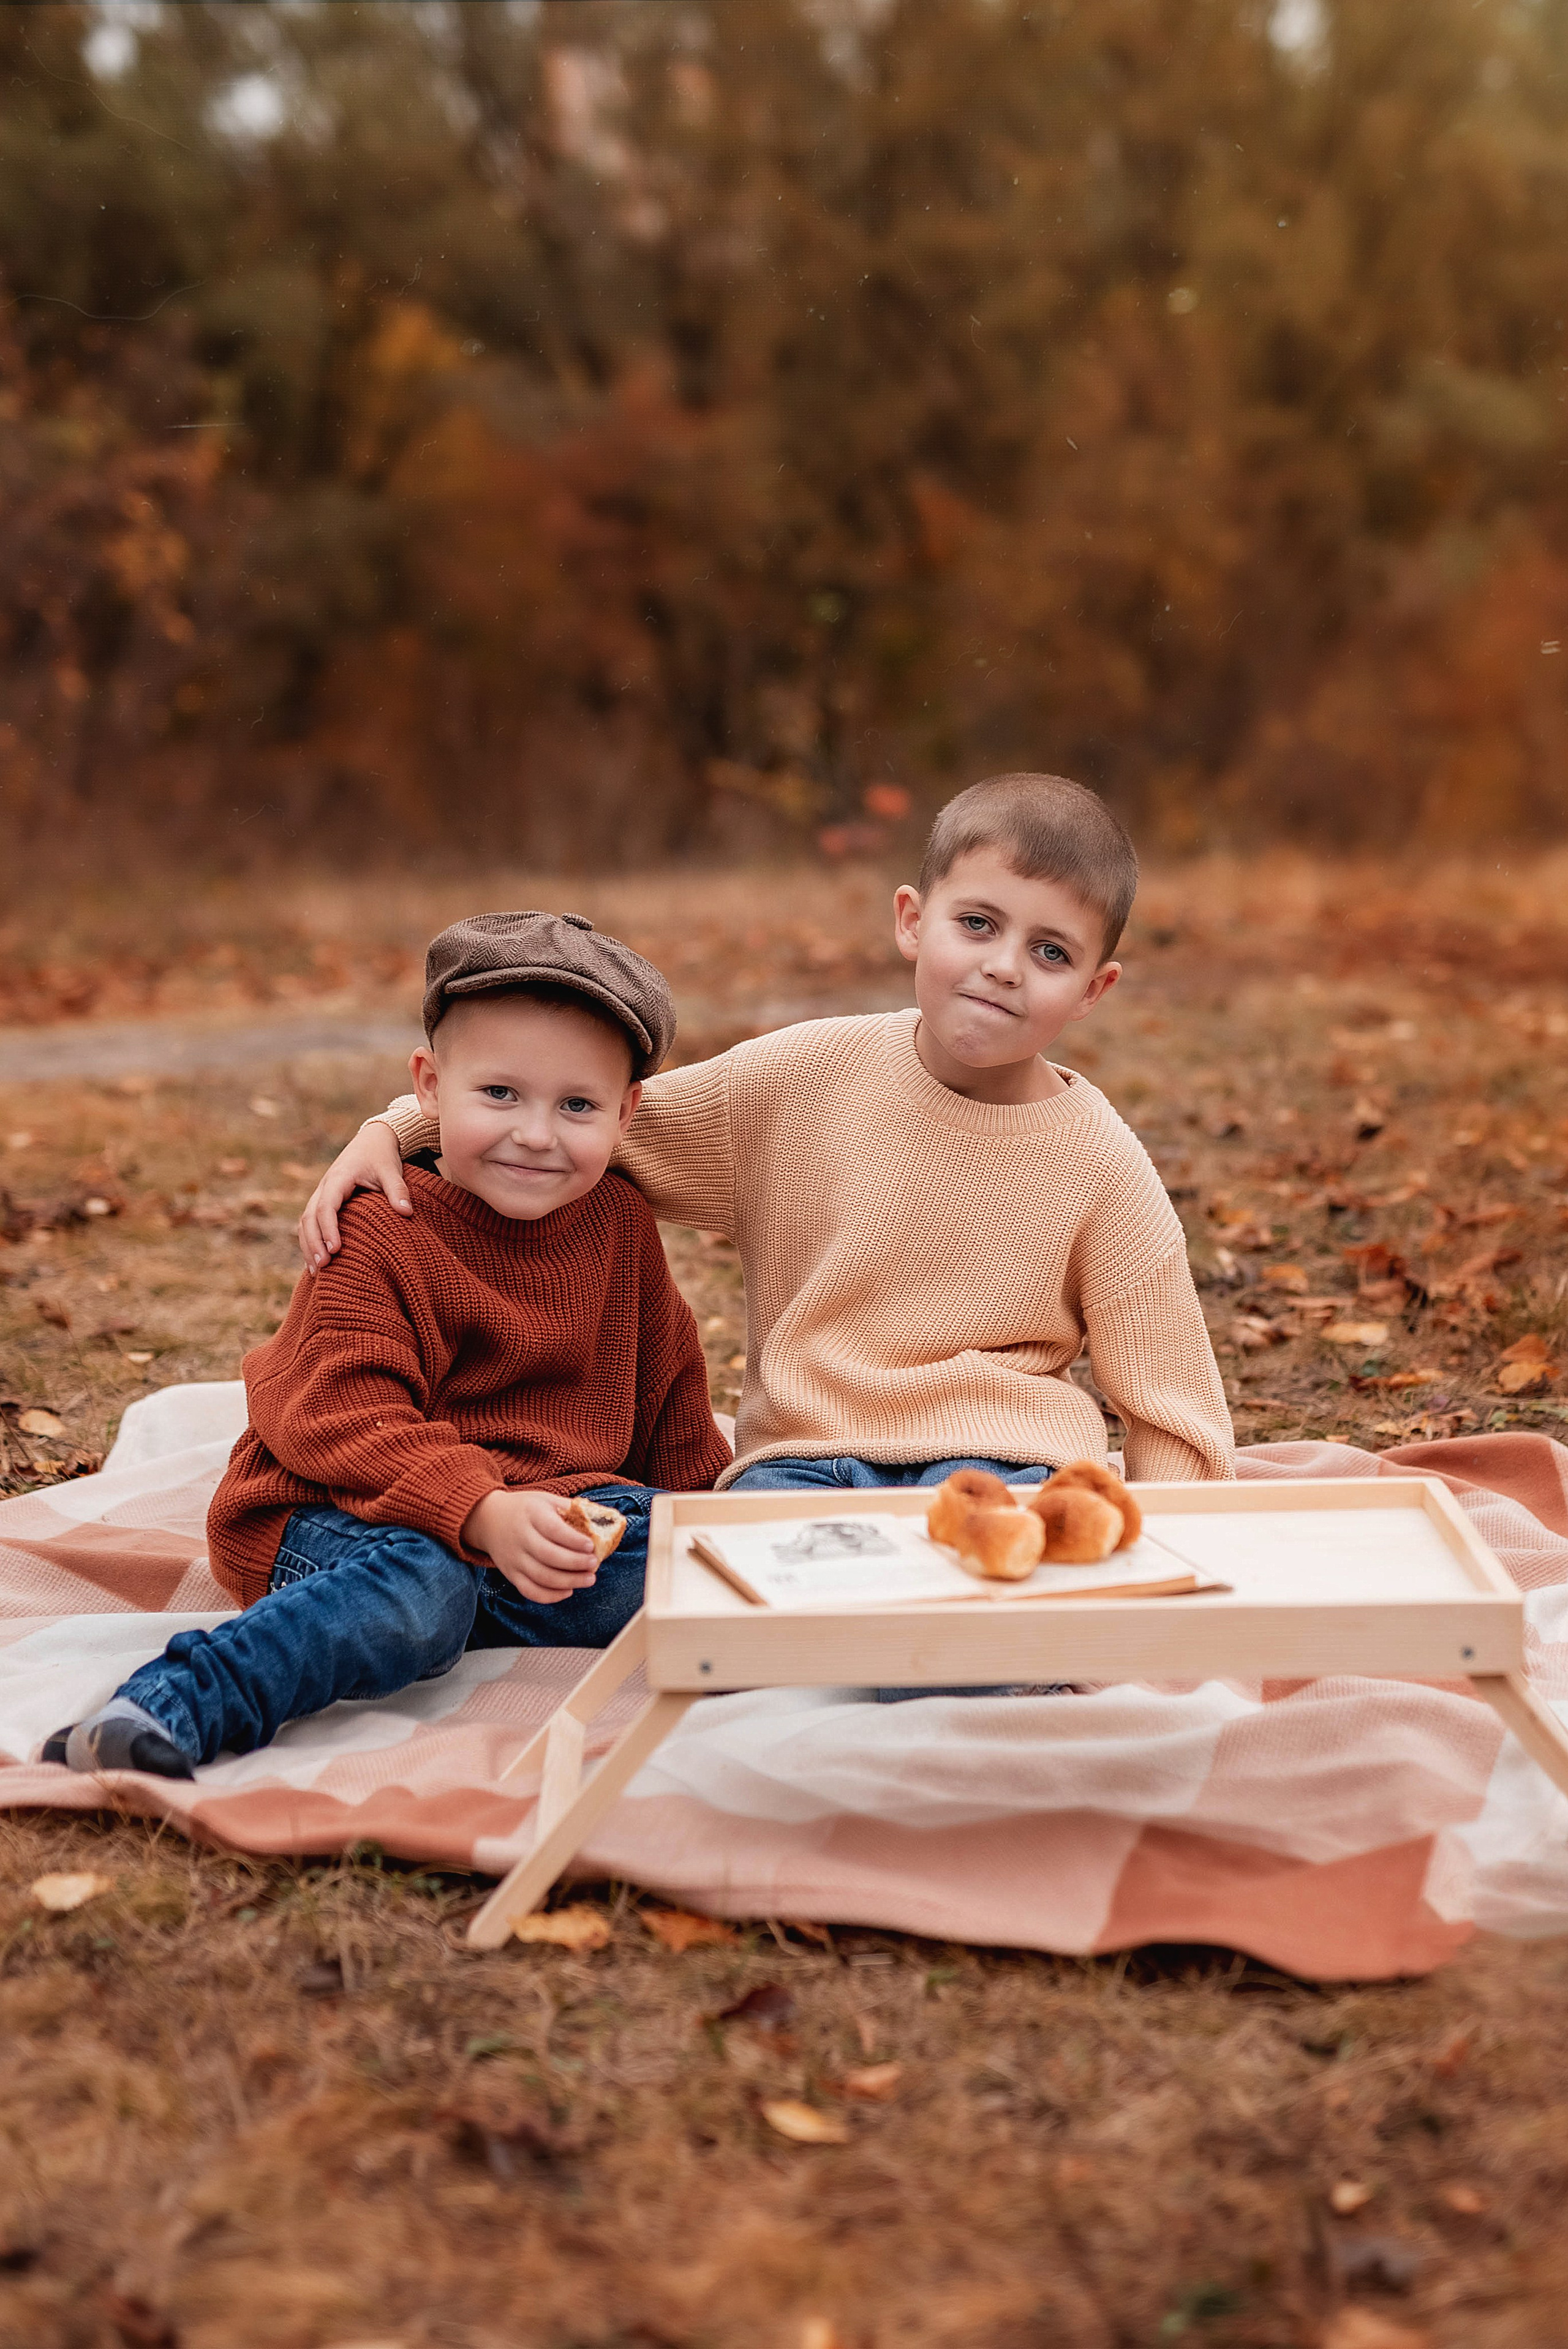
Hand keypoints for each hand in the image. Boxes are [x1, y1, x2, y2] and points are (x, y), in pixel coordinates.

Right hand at [297, 1122, 413, 1270]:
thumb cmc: (381, 1156)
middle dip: (313, 1243)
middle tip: (323, 1267)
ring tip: (317, 1271)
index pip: (327, 1206)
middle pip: (309, 1217)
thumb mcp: (392, 1170)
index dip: (328, 1228)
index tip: (335, 1249)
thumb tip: (406, 1212)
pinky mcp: (324, 1201)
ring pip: (305, 1222)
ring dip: (308, 1246)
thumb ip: (398, 1190)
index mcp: (338, 1178)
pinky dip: (309, 1242)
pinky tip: (314, 1263)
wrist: (372, 1141)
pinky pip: (310, 1223)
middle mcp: (324, 1187)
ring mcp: (321, 1194)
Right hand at [462, 1488, 599, 1605]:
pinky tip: (568, 1590)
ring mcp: (514, 1559)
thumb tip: (602, 1519)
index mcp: (531, 1514)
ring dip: (568, 1581)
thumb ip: (570, 1509)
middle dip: (575, 1563)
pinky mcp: (511, 1574)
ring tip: (589, 1579)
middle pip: (548, 1556)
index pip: (553, 1530)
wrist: (487, 1519)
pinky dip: (550, 1596)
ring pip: (541, 1577)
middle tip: (594, 1564)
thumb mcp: (545, 1500)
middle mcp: (520, 1537)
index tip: (591, 1545)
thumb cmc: (525, 1509)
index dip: (573, 1540)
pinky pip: (530, 1591)